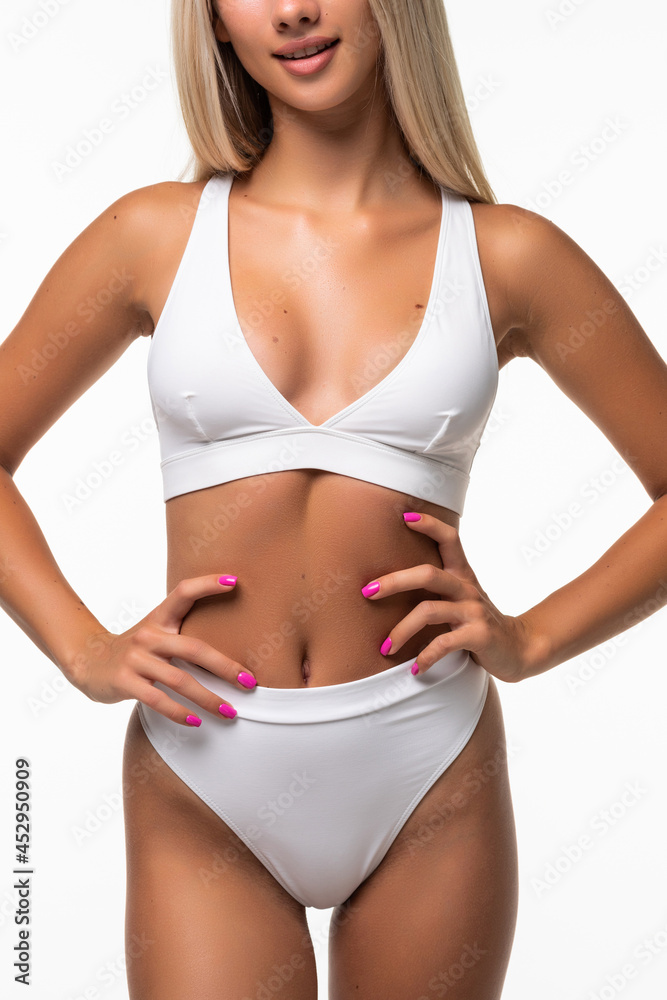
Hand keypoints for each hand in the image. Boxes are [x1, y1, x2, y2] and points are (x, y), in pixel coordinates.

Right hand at [68, 574, 255, 724]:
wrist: (87, 662)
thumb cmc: (135, 650)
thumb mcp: (155, 632)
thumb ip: (183, 633)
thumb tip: (230, 645)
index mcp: (159, 619)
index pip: (183, 592)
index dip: (207, 584)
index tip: (234, 581)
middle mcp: (148, 635)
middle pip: (194, 648)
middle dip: (225, 667)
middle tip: (250, 682)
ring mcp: (135, 659)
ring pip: (180, 680)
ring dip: (208, 699)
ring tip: (230, 712)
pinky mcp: (124, 682)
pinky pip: (157, 699)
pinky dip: (179, 712)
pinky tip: (196, 722)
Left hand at [361, 513, 533, 683]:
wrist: (519, 649)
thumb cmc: (478, 623)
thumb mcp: (461, 599)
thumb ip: (437, 588)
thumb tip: (389, 582)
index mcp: (462, 574)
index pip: (449, 538)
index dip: (430, 524)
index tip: (405, 516)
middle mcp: (467, 588)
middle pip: (428, 574)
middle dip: (394, 581)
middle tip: (367, 591)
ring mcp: (474, 611)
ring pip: (428, 611)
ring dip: (401, 631)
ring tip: (385, 647)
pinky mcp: (479, 636)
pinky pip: (443, 643)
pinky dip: (425, 656)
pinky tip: (415, 668)